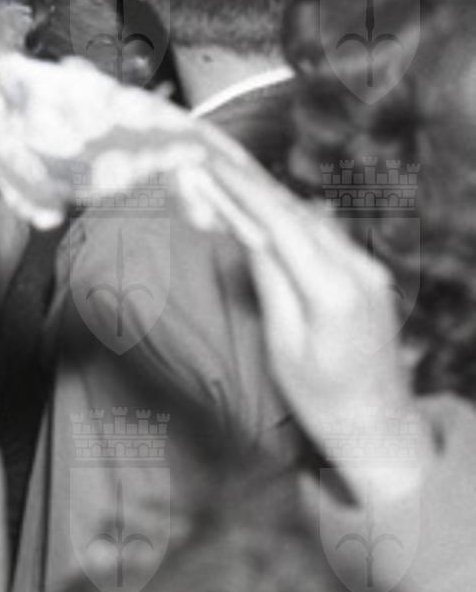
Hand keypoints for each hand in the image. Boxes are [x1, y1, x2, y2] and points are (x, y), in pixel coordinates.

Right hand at [193, 156, 425, 504]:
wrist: (381, 429)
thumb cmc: (322, 398)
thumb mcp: (283, 343)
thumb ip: (269, 280)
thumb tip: (246, 228)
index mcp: (335, 290)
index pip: (282, 222)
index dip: (244, 189)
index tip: (210, 163)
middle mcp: (360, 271)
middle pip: (299, 213)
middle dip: (254, 186)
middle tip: (212, 162)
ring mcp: (372, 271)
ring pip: (314, 220)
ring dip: (273, 199)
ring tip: (231, 177)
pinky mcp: (373, 276)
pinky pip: (327, 235)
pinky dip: (294, 218)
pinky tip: (269, 209)